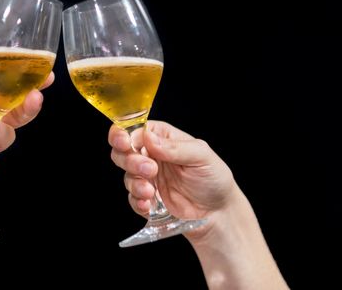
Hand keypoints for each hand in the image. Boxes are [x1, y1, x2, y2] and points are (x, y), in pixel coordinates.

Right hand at [109, 120, 237, 239]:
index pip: (135, 130)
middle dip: (129, 160)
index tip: (126, 143)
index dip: (124, 135)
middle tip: (149, 170)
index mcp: (162, 138)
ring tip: (151, 191)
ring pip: (126, 175)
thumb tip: (149, 138)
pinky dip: (136, 201)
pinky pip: (131, 197)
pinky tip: (148, 204)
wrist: (218, 211)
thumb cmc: (214, 178)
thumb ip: (174, 147)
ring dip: (135, 183)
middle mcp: (151, 155)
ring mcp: (148, 177)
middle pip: (123, 151)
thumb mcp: (201, 156)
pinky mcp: (147, 197)